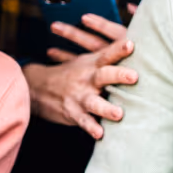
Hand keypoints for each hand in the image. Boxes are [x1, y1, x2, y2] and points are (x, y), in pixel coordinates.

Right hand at [23, 11, 137, 138]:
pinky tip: (100, 135)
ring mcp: (79, 96)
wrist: (37, 87)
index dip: (119, 48)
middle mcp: (87, 79)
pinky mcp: (74, 112)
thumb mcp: (87, 60)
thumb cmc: (73, 73)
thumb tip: (135, 38)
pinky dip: (91, 128)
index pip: (108, 54)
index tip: (132, 43)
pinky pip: (84, 121)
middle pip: (104, 75)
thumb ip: (110, 54)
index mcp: (93, 64)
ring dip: (106, 108)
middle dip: (119, 75)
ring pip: (94, 102)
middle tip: (134, 76)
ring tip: (119, 114)